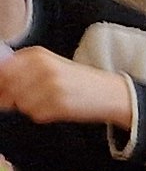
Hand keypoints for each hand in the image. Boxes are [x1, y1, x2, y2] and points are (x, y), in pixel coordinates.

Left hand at [0, 46, 130, 127]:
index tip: (7, 90)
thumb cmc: (78, 80)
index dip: (2, 83)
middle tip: (32, 98)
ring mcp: (51, 86)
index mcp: (37, 55)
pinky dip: (42, 115)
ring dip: (30, 107)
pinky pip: (35, 115)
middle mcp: (42, 68)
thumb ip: (22, 69)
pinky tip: (56, 109)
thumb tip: (0, 84)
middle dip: (14, 97)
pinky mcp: (59, 105)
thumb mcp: (49, 64)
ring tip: (48, 102)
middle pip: (9, 88)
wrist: (110, 93)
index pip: (3, 70)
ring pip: (21, 103)